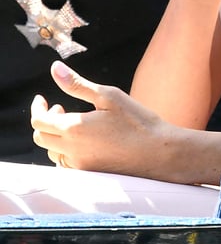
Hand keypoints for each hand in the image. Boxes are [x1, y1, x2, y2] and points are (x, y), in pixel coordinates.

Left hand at [31, 61, 173, 175]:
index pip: (39, 121)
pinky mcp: (90, 175)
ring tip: (73, 123)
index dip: (38, 108)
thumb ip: (77, 84)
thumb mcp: (108, 96)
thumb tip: (54, 68)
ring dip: (54, 137)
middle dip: (45, 121)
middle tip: (61, 109)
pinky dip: (65, 151)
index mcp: (74, 129)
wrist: (158, 152)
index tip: (43, 98)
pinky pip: (65, 165)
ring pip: (52, 152)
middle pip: (41, 138)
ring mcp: (80, 166)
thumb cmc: (137, 120)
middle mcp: (71, 151)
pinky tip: (82, 142)